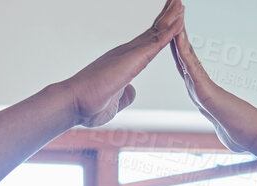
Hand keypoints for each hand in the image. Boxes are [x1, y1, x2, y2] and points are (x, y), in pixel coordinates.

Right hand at [59, 0, 184, 128]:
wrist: (76, 102)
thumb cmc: (89, 105)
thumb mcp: (115, 102)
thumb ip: (125, 95)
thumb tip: (132, 92)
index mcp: (124, 62)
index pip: (147, 43)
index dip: (160, 31)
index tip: (170, 21)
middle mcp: (127, 52)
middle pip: (153, 31)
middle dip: (167, 17)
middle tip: (177, 3)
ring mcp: (131, 52)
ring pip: (157, 31)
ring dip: (171, 16)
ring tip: (180, 3)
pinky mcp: (135, 56)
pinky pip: (159, 39)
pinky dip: (171, 28)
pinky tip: (180, 19)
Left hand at [169, 19, 256, 152]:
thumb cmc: (244, 136)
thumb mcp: (224, 129)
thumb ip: (219, 122)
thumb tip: (224, 126)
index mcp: (201, 94)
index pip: (185, 67)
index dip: (177, 50)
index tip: (171, 33)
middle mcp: (200, 87)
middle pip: (183, 56)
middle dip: (175, 35)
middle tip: (172, 11)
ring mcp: (204, 87)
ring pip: (186, 57)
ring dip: (178, 36)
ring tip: (174, 12)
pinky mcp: (207, 92)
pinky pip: (192, 69)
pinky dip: (183, 53)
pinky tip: (177, 38)